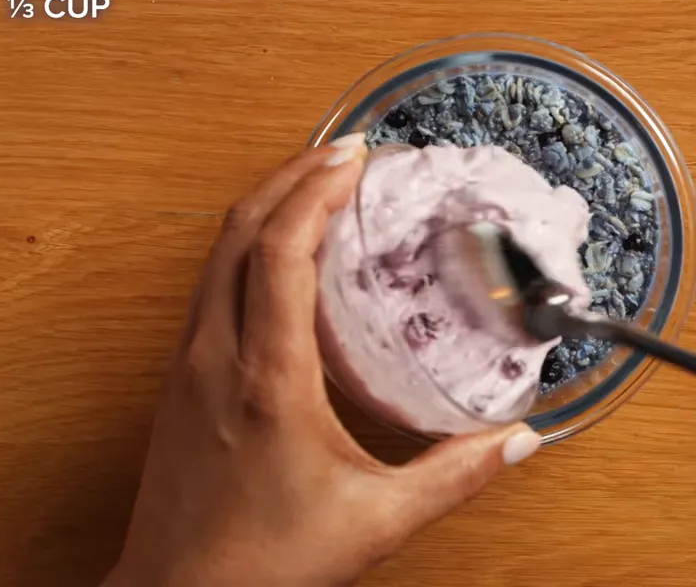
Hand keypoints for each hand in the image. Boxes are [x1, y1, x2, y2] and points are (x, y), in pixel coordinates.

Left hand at [103, 136, 542, 586]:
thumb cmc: (263, 566)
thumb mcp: (377, 523)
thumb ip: (454, 477)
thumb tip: (518, 441)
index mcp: (265, 378)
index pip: (280, 251)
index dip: (316, 191)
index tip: (356, 156)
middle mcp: (214, 357)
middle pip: (239, 230)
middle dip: (290, 175)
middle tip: (344, 150)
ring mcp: (186, 365)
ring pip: (216, 253)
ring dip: (264, 206)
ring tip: (316, 184)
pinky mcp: (177, 381)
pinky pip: (209, 284)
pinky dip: (246, 246)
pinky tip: (281, 255)